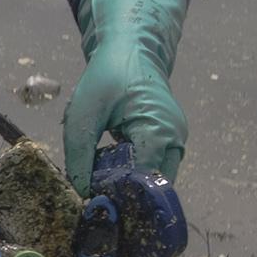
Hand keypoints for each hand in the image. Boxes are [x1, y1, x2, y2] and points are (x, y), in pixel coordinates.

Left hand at [66, 0, 187, 192]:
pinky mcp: (170, 138)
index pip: (142, 183)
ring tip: (97, 184)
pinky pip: (153, 165)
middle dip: (125, 196)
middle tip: (93, 201)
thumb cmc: (106, 78)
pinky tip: (107, 169)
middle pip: (153, 186)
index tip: (92, 207)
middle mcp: (175, 140)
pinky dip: (132, 171)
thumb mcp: (83, 118)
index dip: (118, 197)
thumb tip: (80, 195)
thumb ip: (80, 158)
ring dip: (127, 183)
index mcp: (159, 133)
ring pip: (154, 178)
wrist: (130, 49)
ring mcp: (176, 139)